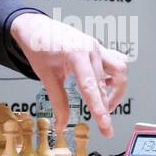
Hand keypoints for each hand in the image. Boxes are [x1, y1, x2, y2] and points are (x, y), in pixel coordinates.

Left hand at [9, 12, 128, 138]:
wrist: (36, 27)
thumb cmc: (38, 46)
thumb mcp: (45, 76)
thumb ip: (57, 101)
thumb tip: (61, 125)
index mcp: (76, 54)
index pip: (91, 87)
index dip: (99, 109)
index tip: (105, 125)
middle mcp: (91, 49)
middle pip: (104, 83)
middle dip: (106, 107)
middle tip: (104, 127)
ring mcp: (97, 47)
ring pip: (119, 70)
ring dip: (116, 90)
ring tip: (105, 105)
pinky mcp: (99, 49)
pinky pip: (116, 63)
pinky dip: (114, 77)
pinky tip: (104, 86)